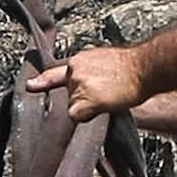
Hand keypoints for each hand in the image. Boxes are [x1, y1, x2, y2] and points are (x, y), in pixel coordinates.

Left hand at [24, 45, 146, 123]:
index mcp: (80, 60)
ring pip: (73, 106)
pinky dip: (88, 116)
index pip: (56, 73)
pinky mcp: (84, 99)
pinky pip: (77, 116)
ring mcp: (78, 84)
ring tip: (110, 95)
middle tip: (107, 93)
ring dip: (88, 107)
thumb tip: (93, 85)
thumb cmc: (135, 66)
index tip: (31, 86)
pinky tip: (103, 105)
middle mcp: (74, 71)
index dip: (43, 81)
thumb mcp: (107, 60)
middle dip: (83, 99)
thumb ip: (91, 72)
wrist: (146, 67)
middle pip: (68, 95)